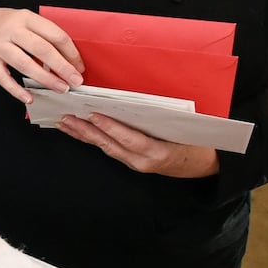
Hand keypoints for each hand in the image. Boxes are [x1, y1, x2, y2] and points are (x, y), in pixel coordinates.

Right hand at [0, 8, 84, 102]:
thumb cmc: (7, 25)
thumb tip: (69, 60)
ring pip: (24, 64)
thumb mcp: (26, 21)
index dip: (70, 52)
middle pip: (41, 49)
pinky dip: (16, 90)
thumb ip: (44, 35)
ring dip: (45, 78)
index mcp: (26, 18)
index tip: (79, 66)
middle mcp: (12, 30)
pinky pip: (2, 77)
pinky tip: (29, 98)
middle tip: (75, 81)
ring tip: (60, 88)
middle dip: (62, 67)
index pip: (54, 34)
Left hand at [57, 113, 219, 177]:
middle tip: (67, 117)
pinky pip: (109, 149)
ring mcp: (135, 164)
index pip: (129, 139)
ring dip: (84, 135)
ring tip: (65, 123)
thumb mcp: (184, 129)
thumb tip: (138, 100)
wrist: (203, 166)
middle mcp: (142, 162)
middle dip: (86, 131)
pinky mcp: (131, 162)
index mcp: (157, 152)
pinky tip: (79, 131)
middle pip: (110, 145)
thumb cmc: (196, 143)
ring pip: (105, 148)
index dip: (110, 127)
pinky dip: (92, 139)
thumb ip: (163, 117)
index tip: (93, 115)